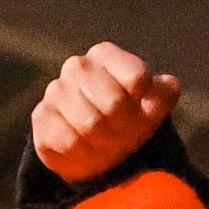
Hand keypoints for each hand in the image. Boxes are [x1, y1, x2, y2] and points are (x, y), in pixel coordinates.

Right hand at [31, 42, 180, 184]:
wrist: (96, 149)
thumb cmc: (129, 120)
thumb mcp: (154, 105)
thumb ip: (164, 92)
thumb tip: (167, 84)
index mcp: (105, 55)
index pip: (137, 78)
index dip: (143, 105)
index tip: (140, 113)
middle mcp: (78, 66)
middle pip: (114, 103)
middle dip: (123, 128)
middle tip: (121, 136)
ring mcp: (55, 90)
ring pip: (90, 124)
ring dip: (104, 143)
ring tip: (104, 144)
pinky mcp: (41, 117)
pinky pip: (68, 141)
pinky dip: (83, 154)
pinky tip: (85, 151)